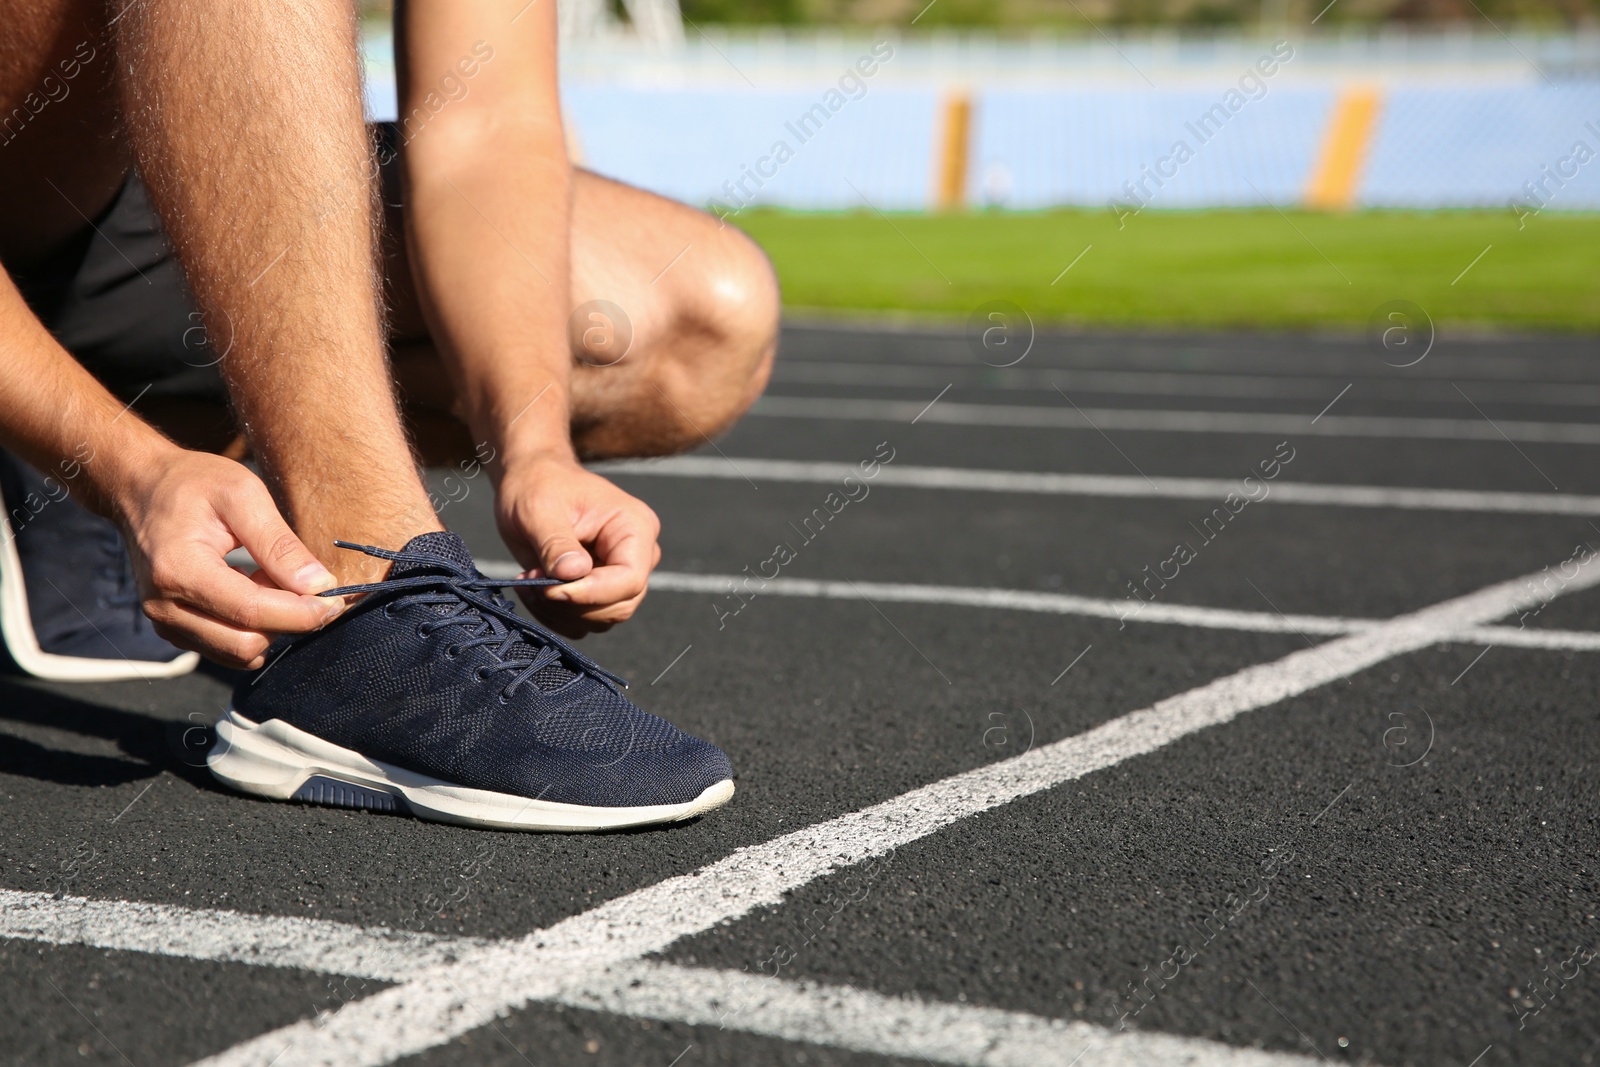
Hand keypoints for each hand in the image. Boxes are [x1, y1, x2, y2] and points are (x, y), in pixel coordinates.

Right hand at [111, 446, 342, 668]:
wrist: (140, 488)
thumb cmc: (192, 483)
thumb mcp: (243, 495)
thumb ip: (280, 544)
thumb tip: (319, 586)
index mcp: (179, 570)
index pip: (252, 612)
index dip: (302, 613)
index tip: (335, 600)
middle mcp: (165, 607)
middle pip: (246, 644)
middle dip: (287, 622)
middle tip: (304, 584)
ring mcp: (165, 623)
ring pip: (239, 653)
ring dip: (270, 626)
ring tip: (271, 579)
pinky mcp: (174, 629)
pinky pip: (226, 648)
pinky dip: (252, 628)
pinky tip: (255, 590)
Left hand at [493, 453, 661, 636]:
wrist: (530, 481)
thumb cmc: (538, 485)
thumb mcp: (540, 509)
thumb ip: (557, 544)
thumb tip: (574, 575)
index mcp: (635, 528)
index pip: (629, 579)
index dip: (590, 593)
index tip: (549, 589)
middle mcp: (637, 556)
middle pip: (619, 605)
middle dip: (570, 603)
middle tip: (532, 580)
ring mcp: (619, 576)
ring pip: (600, 619)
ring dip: (558, 610)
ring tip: (529, 580)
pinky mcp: (600, 591)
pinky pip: (584, 621)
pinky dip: (554, 614)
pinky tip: (533, 588)